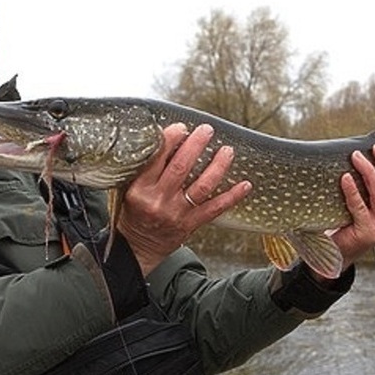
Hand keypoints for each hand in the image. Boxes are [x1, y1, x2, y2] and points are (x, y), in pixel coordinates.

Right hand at [117, 123, 251, 275]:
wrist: (138, 248)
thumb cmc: (134, 213)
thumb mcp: (130, 190)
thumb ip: (146, 169)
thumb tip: (167, 140)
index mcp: (141, 189)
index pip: (157, 159)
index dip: (171, 140)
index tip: (182, 127)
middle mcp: (159, 200)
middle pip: (181, 168)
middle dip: (196, 145)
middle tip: (207, 131)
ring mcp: (176, 213)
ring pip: (202, 186)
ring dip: (217, 166)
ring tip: (227, 151)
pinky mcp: (190, 225)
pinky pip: (214, 209)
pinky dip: (231, 196)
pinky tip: (244, 185)